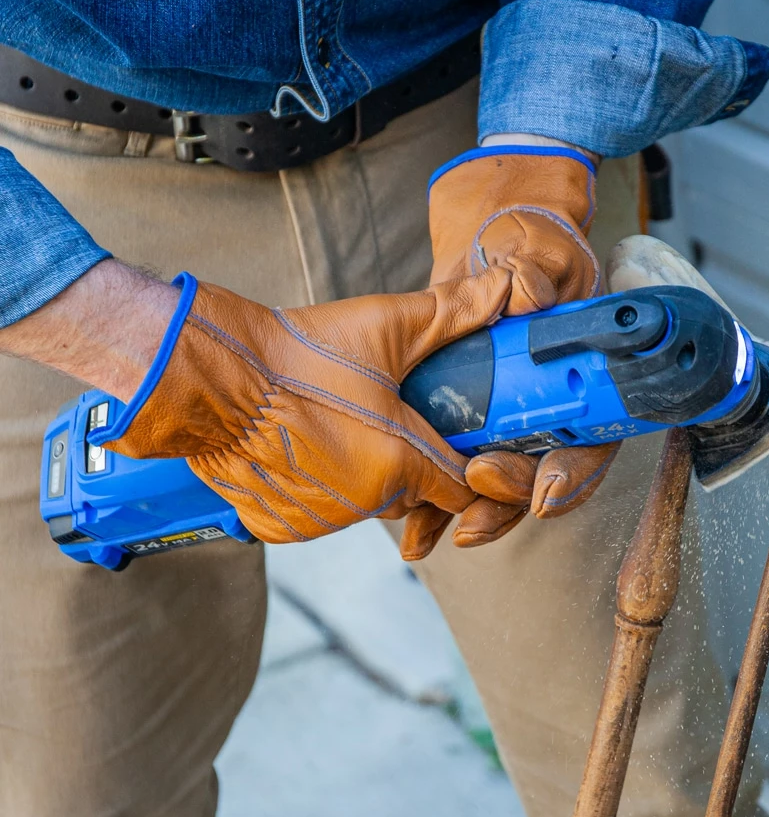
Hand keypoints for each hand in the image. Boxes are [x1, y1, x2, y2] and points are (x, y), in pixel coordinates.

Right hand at [89, 267, 511, 556]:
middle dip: (410, 463)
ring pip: (363, 504)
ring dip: (363, 476)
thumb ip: (457, 312)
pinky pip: (316, 515)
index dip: (467, 464)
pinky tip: (303, 448)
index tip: (457, 442)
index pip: (463, 486)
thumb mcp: (388, 326)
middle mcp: (365, 502)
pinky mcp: (280, 528)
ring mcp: (320, 520)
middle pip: (412, 493)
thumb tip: (510, 287)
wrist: (211, 376)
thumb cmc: (298, 354)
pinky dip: (317, 490)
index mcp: (402, 461)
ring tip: (338, 425)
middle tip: (383, 416)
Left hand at [411, 142, 622, 551]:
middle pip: (540, 475)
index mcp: (580, 380)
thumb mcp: (539, 253)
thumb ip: (539, 271)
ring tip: (436, 530)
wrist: (482, 253)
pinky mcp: (461, 427)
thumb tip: (528, 293)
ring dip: (469, 514)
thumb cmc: (524, 251)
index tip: (544, 491)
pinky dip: (432, 508)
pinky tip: (410, 529)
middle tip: (476, 485)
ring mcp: (504, 423)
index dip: (573, 473)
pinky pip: (450, 477)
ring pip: (496, 488)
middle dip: (510, 495)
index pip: (591, 440)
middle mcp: (547, 411)